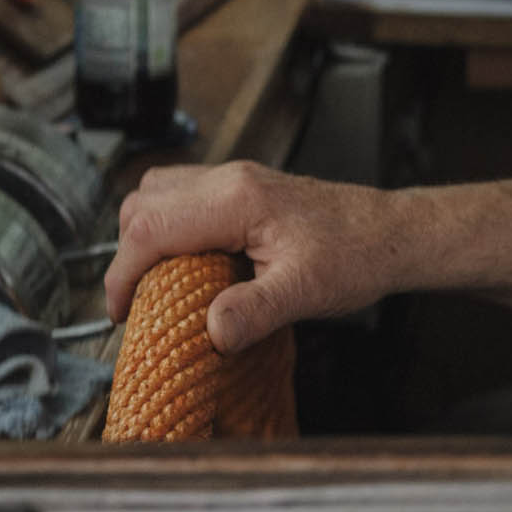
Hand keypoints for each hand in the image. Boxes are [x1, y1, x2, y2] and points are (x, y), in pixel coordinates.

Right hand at [104, 161, 406, 351]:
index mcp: (237, 200)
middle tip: (138, 303)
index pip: (149, 227)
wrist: (390, 232)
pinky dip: (169, 229)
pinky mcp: (242, 190)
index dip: (122, 273)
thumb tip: (210, 331)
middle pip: (143, 204)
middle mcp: (230, 180)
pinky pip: (185, 199)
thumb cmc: (355, 255)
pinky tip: (188, 268)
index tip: (121, 313)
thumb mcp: (305, 291)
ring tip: (158, 287)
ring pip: (160, 195)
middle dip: (128, 254)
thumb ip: (256, 311)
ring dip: (146, 237)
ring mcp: (235, 180)